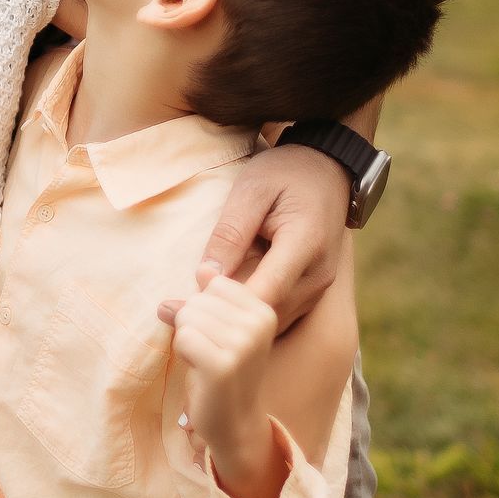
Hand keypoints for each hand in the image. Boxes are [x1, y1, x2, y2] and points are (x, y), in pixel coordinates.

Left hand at [167, 274, 285, 497]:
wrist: (235, 422)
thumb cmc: (225, 370)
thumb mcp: (223, 327)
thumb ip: (212, 296)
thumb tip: (202, 268)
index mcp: (264, 309)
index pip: (214, 284)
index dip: (205, 309)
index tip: (219, 336)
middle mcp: (259, 323)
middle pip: (197, 300)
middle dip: (193, 325)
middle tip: (211, 353)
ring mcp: (243, 344)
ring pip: (187, 317)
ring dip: (188, 341)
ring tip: (206, 361)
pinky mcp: (223, 365)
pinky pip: (183, 338)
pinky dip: (184, 354)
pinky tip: (200, 371)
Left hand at [180, 139, 348, 327]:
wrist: (328, 172)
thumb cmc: (286, 173)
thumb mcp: (252, 189)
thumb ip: (230, 232)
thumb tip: (204, 276)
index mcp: (305, 244)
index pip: (264, 291)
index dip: (223, 302)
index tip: (184, 301)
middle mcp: (317, 275)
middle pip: (265, 316)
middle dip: (218, 317)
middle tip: (170, 310)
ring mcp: (317, 289)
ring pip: (270, 325)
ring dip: (229, 323)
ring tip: (182, 311)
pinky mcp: (311, 295)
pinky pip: (276, 318)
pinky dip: (243, 320)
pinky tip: (212, 310)